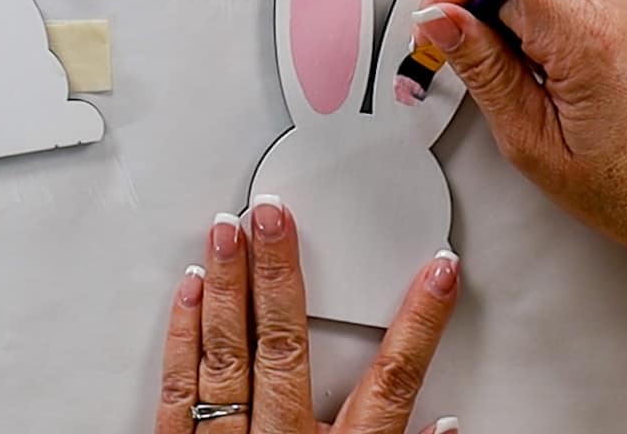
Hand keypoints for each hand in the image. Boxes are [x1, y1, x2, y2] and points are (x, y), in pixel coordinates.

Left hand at [155, 197, 460, 433]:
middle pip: (287, 347)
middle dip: (281, 274)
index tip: (438, 271)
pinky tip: (186, 293)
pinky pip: (179, 392)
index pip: (393, 383)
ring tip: (227, 231)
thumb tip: (447, 432)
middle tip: (275, 213)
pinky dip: (182, 338)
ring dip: (227, 287)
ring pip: (226, 356)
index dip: (419, 323)